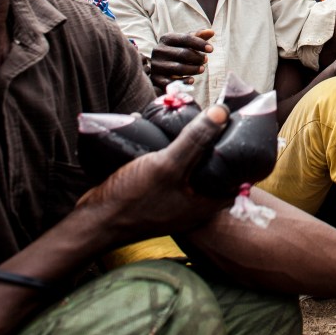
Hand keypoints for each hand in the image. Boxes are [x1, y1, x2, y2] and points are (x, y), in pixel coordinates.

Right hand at [76, 103, 231, 241]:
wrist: (94, 221)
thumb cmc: (133, 199)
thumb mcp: (168, 165)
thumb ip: (195, 141)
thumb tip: (221, 113)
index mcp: (205, 204)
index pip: (236, 178)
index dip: (241, 154)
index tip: (241, 129)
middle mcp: (193, 204)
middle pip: (212, 170)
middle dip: (213, 144)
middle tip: (215, 119)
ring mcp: (173, 200)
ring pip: (190, 168)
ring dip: (190, 146)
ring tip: (191, 121)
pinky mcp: (156, 194)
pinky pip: (171, 170)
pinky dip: (170, 153)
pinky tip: (164, 134)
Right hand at [149, 29, 214, 89]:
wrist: (160, 68)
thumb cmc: (177, 52)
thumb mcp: (185, 43)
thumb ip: (198, 37)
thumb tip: (211, 32)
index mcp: (166, 38)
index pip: (186, 38)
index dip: (200, 43)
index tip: (211, 49)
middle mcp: (159, 50)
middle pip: (183, 54)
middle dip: (198, 58)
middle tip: (206, 60)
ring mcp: (156, 65)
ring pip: (179, 68)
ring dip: (194, 69)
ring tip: (202, 69)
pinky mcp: (156, 79)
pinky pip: (172, 81)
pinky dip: (184, 81)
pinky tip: (192, 79)